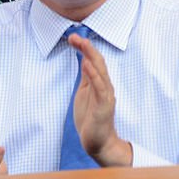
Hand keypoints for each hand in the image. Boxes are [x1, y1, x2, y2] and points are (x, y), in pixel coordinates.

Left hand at [68, 33, 131, 166]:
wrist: (98, 142)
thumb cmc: (90, 118)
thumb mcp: (85, 93)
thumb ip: (86, 78)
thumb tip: (83, 60)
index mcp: (99, 82)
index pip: (93, 60)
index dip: (84, 48)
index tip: (72, 38)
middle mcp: (105, 85)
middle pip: (98, 61)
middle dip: (87, 47)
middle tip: (75, 36)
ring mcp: (106, 94)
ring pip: (101, 70)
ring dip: (92, 56)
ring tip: (84, 44)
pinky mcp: (104, 105)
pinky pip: (100, 87)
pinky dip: (94, 75)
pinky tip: (87, 65)